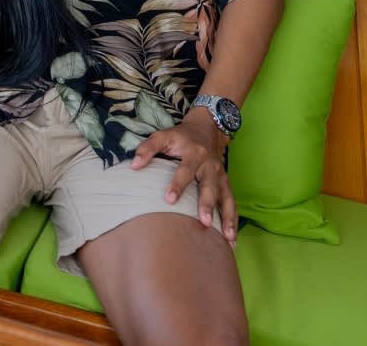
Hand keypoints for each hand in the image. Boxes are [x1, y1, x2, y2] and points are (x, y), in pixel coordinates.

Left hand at [131, 111, 236, 243]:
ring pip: (226, 197)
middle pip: (209, 186)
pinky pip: (232, 203)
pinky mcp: (225, 183)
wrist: (207, 128)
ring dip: (227, 217)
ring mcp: (220, 175)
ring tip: (227, 238)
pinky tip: (232, 239)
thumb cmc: (181, 136)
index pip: (185, 170)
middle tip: (204, 222)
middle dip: (207, 204)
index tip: (169, 200)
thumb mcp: (163, 135)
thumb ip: (148, 148)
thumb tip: (134, 165)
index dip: (177, 184)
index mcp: (194, 152)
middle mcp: (210, 165)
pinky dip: (233, 220)